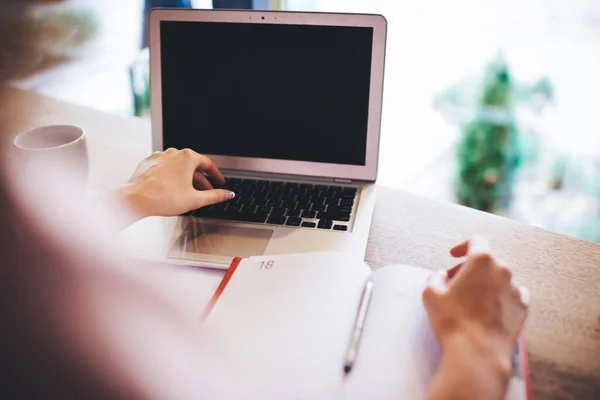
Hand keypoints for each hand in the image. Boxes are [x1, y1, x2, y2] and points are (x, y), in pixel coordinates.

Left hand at [118, 148, 234, 218]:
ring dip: (185, 178)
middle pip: (193, 165)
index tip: (219, 182)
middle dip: (200, 179)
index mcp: (187, 158)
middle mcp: (173, 153)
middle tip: (206, 191)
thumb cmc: (162, 198)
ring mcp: (159, 157)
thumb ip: (215, 196)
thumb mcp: (195, 199)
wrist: (136, 199)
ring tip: (188, 192)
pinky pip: (164, 168)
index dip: (216, 175)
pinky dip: (170, 176)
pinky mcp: (148, 163)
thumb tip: (227, 194)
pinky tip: (170, 188)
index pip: (208, 164)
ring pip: (178, 166)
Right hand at [423, 237, 528, 364]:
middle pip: (487, 260)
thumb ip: (435, 277)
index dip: (462, 246)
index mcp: (482, 261)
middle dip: (470, 267)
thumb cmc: (454, 321)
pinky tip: (490, 306)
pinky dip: (501, 296)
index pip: (476, 241)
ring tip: (471, 298)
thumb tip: (440, 276)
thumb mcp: (431, 294)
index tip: (454, 255)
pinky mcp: (522, 309)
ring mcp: (515, 290)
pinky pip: (514, 294)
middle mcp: (503, 271)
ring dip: (486, 282)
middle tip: (455, 281)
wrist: (478, 352)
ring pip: (500, 278)